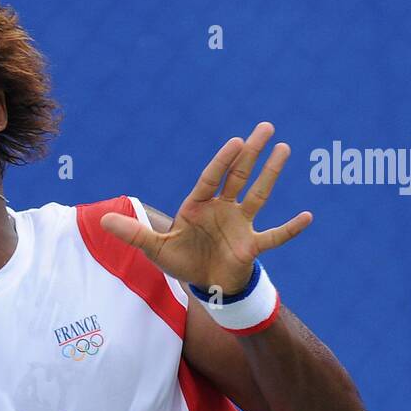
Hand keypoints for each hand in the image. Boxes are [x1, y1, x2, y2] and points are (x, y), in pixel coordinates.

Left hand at [99, 122, 311, 294]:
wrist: (203, 284)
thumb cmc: (181, 261)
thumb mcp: (154, 248)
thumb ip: (133, 233)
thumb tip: (102, 222)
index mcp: (199, 206)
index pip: (212, 178)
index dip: (224, 161)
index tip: (237, 141)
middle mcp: (222, 209)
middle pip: (238, 176)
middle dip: (252, 153)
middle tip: (266, 127)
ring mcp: (240, 225)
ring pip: (258, 196)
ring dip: (271, 174)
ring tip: (285, 149)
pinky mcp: (252, 245)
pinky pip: (274, 236)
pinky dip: (290, 229)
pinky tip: (308, 217)